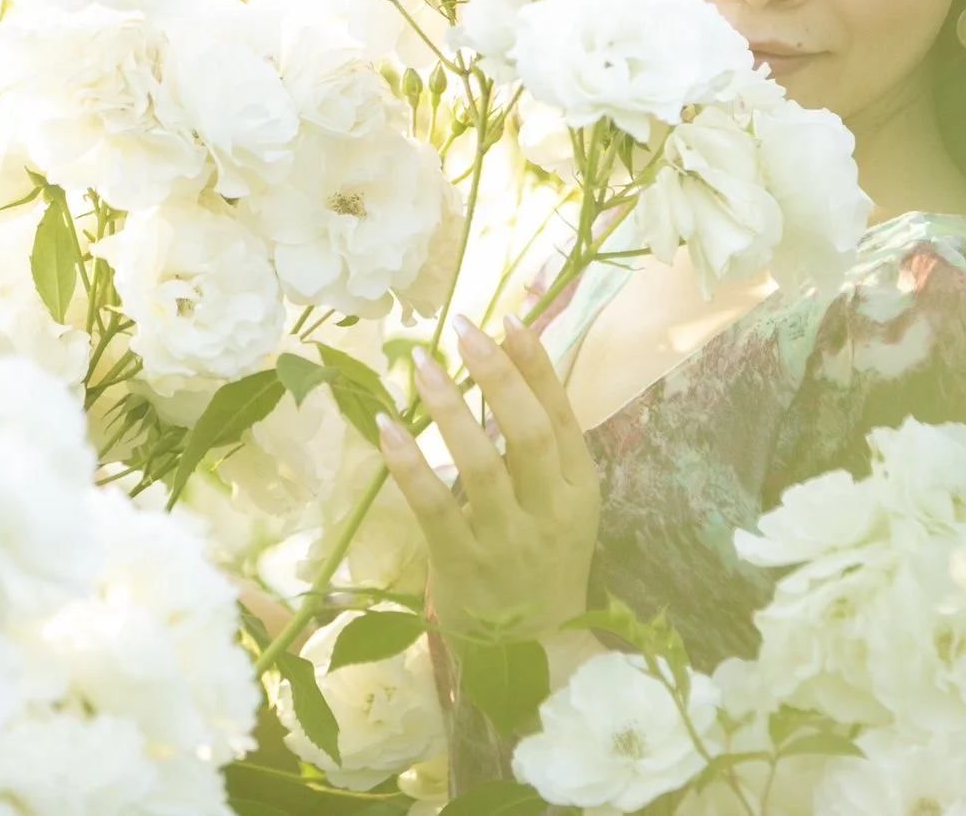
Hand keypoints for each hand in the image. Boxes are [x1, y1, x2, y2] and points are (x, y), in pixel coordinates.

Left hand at [378, 312, 599, 641]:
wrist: (533, 649)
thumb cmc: (542, 557)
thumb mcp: (561, 501)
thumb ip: (542, 443)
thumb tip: (513, 361)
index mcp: (578, 488)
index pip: (559, 415)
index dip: (536, 365)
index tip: (508, 317)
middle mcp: (549, 511)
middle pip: (526, 432)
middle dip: (496, 374)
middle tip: (463, 328)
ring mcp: (506, 540)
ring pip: (480, 465)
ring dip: (450, 409)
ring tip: (425, 364)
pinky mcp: (462, 565)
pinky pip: (434, 507)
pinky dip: (410, 464)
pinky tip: (387, 428)